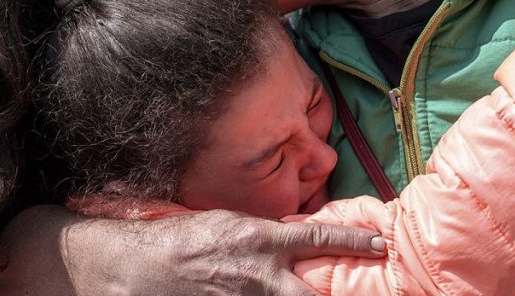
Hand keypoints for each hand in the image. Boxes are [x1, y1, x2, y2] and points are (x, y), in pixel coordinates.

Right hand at [0, 205, 384, 295]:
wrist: (134, 267)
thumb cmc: (181, 239)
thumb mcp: (229, 225)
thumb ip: (265, 236)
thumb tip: (294, 240)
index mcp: (260, 239)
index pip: (318, 236)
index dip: (353, 240)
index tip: (380, 244)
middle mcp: (259, 274)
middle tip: (371, 291)